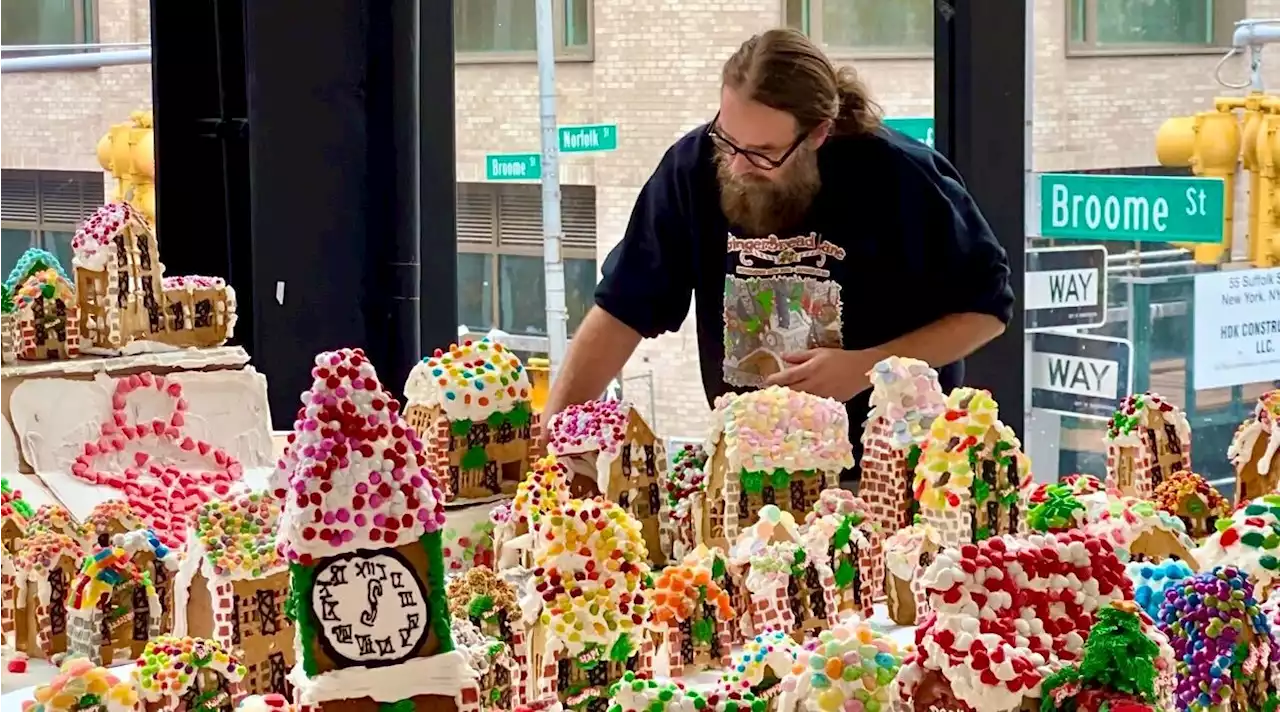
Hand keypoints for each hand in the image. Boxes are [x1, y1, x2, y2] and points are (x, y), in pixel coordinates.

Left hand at [764, 348, 880, 401]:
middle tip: (768, 395)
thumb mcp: (819, 352)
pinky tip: (795, 408)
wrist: (862, 371)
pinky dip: (802, 407)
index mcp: (810, 369)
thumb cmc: (840, 359)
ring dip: (788, 402)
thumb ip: (800, 356)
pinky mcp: (828, 404)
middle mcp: (814, 384)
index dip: (774, 381)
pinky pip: (811, 407)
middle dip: (778, 394)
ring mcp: (820, 396)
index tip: (765, 383)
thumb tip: (782, 357)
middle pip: (790, 392)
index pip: (787, 377)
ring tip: (778, 403)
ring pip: (799, 402)